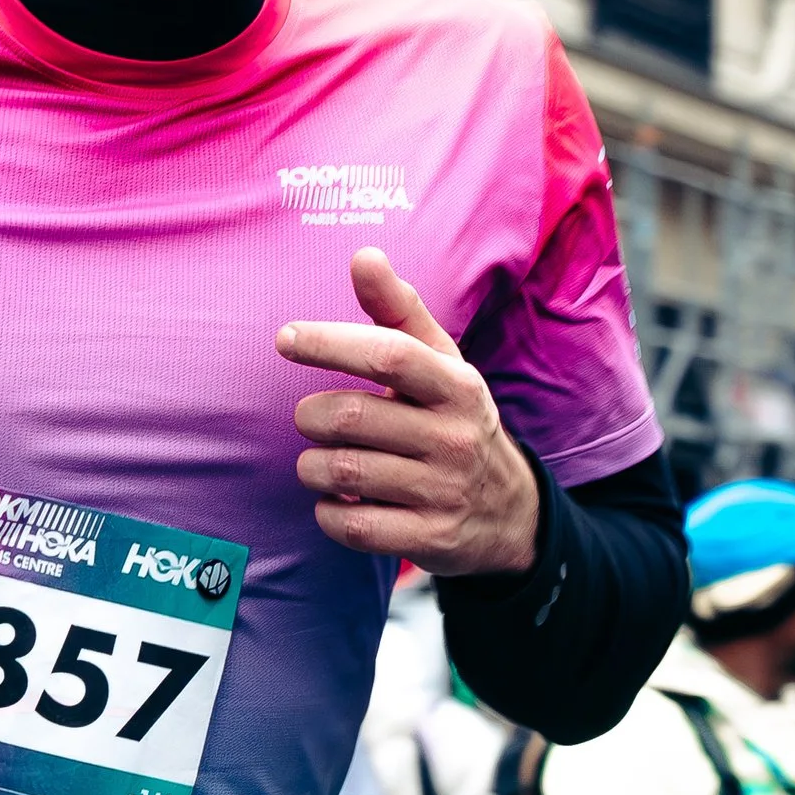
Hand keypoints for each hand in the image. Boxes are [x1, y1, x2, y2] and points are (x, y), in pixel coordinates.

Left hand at [279, 249, 541, 576]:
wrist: (508, 511)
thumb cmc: (452, 420)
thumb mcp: (440, 364)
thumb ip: (397, 311)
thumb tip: (363, 255)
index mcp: (456, 385)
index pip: (387, 354)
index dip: (331, 342)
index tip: (286, 337)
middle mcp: (454, 437)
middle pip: (349, 417)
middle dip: (311, 416)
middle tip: (312, 419)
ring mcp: (444, 491)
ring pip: (341, 472)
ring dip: (312, 466)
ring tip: (320, 460)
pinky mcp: (431, 539)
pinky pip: (351, 525)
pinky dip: (328, 512)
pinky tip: (337, 500)